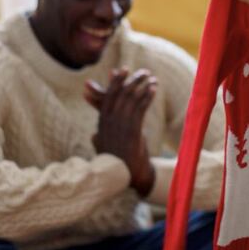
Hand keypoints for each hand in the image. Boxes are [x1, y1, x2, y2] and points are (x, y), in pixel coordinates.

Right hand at [85, 68, 156, 195]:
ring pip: (130, 100)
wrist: (124, 178)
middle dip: (130, 81)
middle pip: (119, 95)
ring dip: (142, 86)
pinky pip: (139, 109)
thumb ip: (99, 139)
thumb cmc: (116, 165)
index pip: (107, 98)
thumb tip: (94, 135)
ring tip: (151, 78)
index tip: (121, 71)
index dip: (114, 83)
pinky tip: (153, 88)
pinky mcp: (132, 132)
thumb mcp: (105, 150)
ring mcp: (120, 127)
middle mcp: (109, 123)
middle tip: (142, 71)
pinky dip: (147, 96)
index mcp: (102, 124)